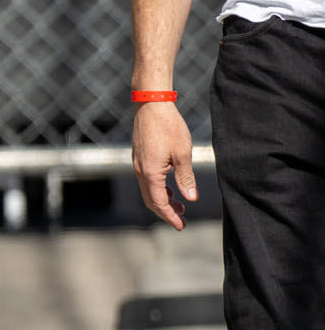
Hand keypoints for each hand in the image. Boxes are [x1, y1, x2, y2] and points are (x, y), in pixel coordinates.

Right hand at [132, 101, 196, 229]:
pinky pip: (146, 179)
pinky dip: (158, 188)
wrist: (152, 104)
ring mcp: (138, 163)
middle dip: (166, 212)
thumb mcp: (183, 154)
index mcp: (150, 172)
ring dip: (163, 200)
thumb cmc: (169, 127)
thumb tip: (191, 199)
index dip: (170, 216)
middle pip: (150, 199)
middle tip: (181, 220)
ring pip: (148, 190)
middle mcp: (140, 170)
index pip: (159, 202)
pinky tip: (170, 187)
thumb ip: (186, 179)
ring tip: (179, 205)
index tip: (181, 226)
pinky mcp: (139, 156)